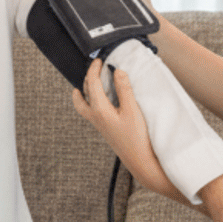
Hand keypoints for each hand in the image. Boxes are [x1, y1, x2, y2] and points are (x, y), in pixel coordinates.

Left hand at [72, 63, 174, 198]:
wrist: (140, 161)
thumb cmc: (137, 138)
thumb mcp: (133, 110)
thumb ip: (124, 90)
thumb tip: (117, 72)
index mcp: (100, 110)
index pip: (93, 84)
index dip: (94, 70)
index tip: (99, 60)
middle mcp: (96, 117)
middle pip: (82, 95)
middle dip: (86, 80)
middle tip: (94, 68)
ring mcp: (99, 125)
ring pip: (84, 105)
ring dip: (85, 92)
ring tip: (92, 82)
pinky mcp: (105, 129)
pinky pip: (92, 111)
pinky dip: (92, 101)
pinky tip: (104, 100)